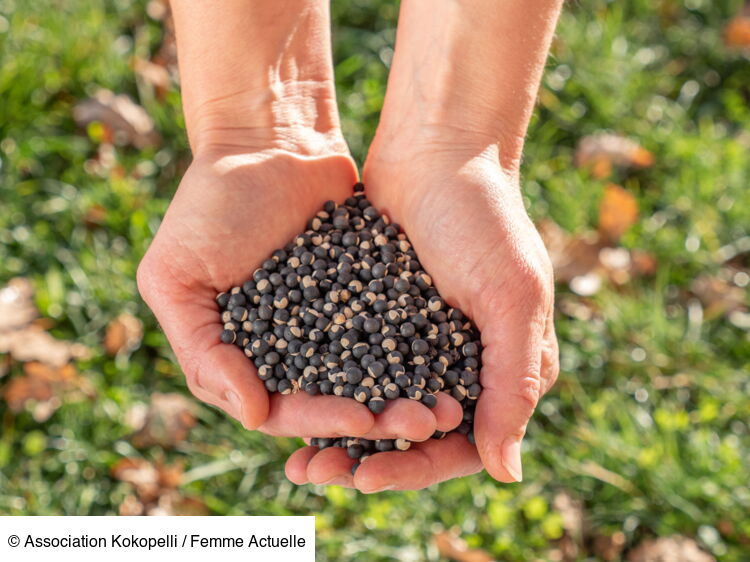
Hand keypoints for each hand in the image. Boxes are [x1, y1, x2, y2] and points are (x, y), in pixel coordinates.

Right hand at [137, 147, 462, 442]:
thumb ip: (200, 349)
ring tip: (443, 405)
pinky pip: (392, 329)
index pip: (280, 407)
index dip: (320, 418)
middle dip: (375, 416)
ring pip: (369, 373)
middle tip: (420, 422)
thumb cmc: (210, 202)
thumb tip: (251, 413)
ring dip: (404, 393)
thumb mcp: (176, 275)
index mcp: (240, 356)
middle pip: (333, 400)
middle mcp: (288, 349)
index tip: (362, 419)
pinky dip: (418, 349)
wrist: (268, 139)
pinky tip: (451, 362)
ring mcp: (329, 323)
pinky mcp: (366, 293)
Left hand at [285, 142, 558, 489]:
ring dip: (340, 431)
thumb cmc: (486, 218)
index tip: (366, 478)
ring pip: (378, 403)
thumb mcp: (513, 299)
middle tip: (315, 474)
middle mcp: (463, 361)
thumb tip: (506, 475)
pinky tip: (290, 401)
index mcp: (505, 367)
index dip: (415, 468)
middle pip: (414, 432)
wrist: (438, 147)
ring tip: (297, 454)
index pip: (462, 442)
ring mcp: (420, 338)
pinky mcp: (381, 312)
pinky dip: (326, 385)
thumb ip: (514, 384)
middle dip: (367, 458)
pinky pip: (353, 361)